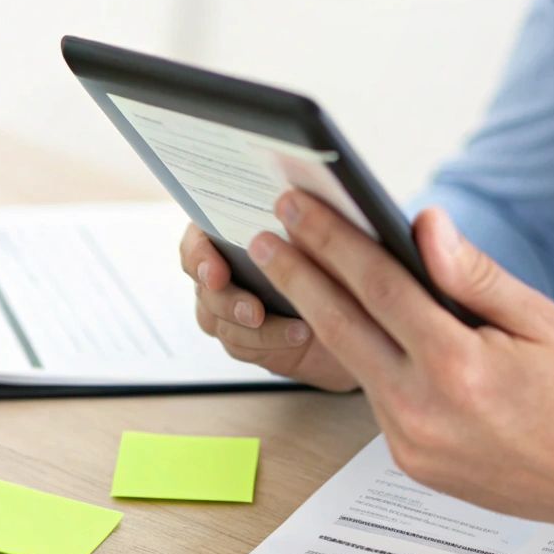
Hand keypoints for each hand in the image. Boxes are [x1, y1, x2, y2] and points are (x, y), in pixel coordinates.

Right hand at [180, 222, 358, 391]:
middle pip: (205, 287)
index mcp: (230, 231)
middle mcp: (224, 267)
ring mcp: (228, 305)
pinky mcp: (243, 337)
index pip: (196, 239)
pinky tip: (298, 335)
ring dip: (253, 328)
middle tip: (255, 311)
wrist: (357, 306)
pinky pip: (241, 345)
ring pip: (219, 321)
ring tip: (294, 327)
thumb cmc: (336, 257)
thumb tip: (292, 209)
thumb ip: (299, 225)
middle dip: (229, 301)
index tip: (217, 272)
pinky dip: (270, 341)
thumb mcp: (321, 237)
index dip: (199, 256)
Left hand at [248, 190, 553, 531]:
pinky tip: (353, 324)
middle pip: (341, 326)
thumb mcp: (539, 319)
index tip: (298, 208)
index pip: (377, 286)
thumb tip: (424, 224)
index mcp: (458, 366)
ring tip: (297, 271)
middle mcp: (425, 410)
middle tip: (266, 236)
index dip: (331, 241)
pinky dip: (363, 356)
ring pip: (354, 363)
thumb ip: (473, 273)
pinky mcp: (411, 462)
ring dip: (323, 315)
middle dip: (297, 275)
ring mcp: (412, 443)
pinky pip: (376, 396)